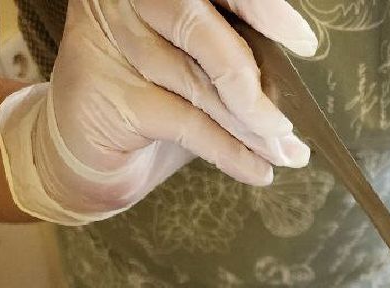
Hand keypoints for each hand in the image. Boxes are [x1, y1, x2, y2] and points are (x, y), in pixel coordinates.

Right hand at [0, 0, 316, 223]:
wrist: (85, 157)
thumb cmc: (153, 105)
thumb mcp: (201, 73)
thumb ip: (236, 61)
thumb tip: (296, 82)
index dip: (261, 10)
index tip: (303, 41)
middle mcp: (124, 0)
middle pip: (202, 30)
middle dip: (252, 81)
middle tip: (287, 123)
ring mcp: (110, 40)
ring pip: (197, 83)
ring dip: (250, 128)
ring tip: (284, 152)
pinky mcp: (104, 90)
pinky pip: (185, 121)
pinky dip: (229, 151)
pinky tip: (258, 169)